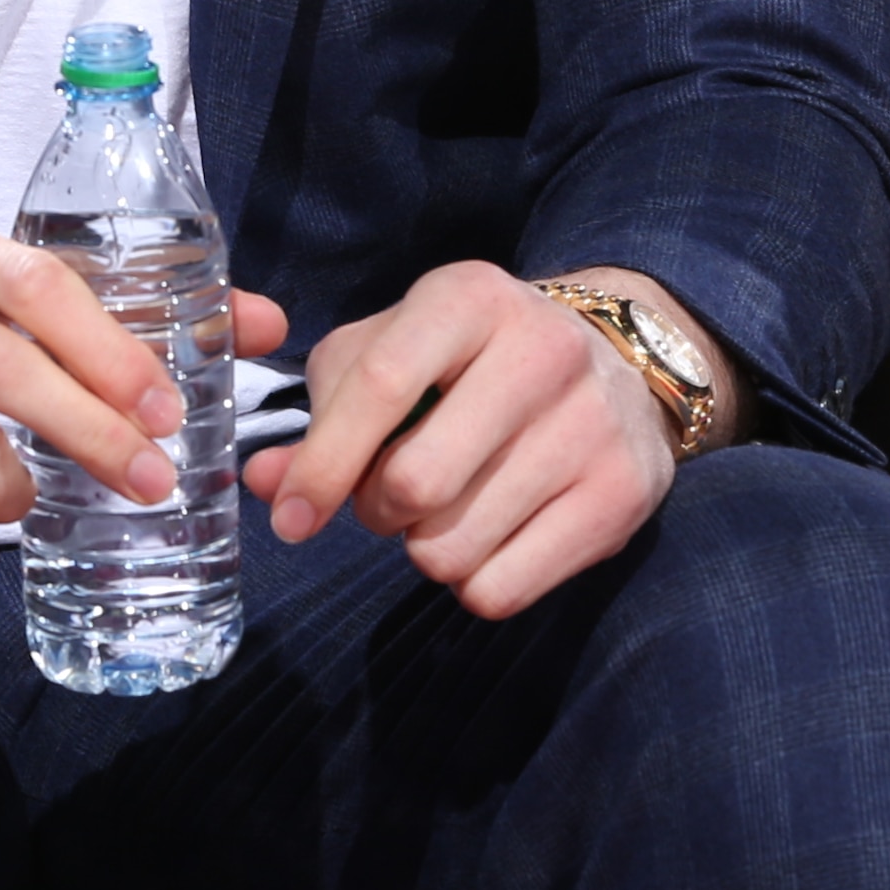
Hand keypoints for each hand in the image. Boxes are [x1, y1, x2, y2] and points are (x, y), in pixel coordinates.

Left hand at [256, 263, 702, 618]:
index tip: (291, 517)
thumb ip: (325, 413)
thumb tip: (266, 486)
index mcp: (469, 298)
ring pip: (453, 549)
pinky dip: (474, 584)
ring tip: (448, 510)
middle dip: (377, 512)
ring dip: (425, 549)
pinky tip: (490, 538)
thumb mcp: (395, 351)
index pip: (380, 385)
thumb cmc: (472, 360)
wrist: (618, 363)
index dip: (322, 464)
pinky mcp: (623, 495)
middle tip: (390, 499)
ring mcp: (591, 424)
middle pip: (415, 483)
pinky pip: (503, 591)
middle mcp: (542, 351)